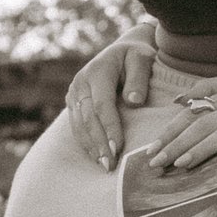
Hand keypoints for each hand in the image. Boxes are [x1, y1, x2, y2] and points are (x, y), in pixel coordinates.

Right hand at [66, 23, 157, 167]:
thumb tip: (134, 101)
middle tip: (109, 165)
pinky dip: (85, 142)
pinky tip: (96, 156)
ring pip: (79, 124)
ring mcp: (74, 92)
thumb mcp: (143, 59)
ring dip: (91, 146)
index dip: (109, 127)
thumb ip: (139, 78)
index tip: (119, 148)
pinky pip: (76, 125)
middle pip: (87, 117)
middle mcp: (81, 81)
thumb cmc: (137, 56)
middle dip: (99, 143)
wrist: (122, 51)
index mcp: (98, 70)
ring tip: (104, 165)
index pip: (102, 104)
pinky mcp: (73, 101)